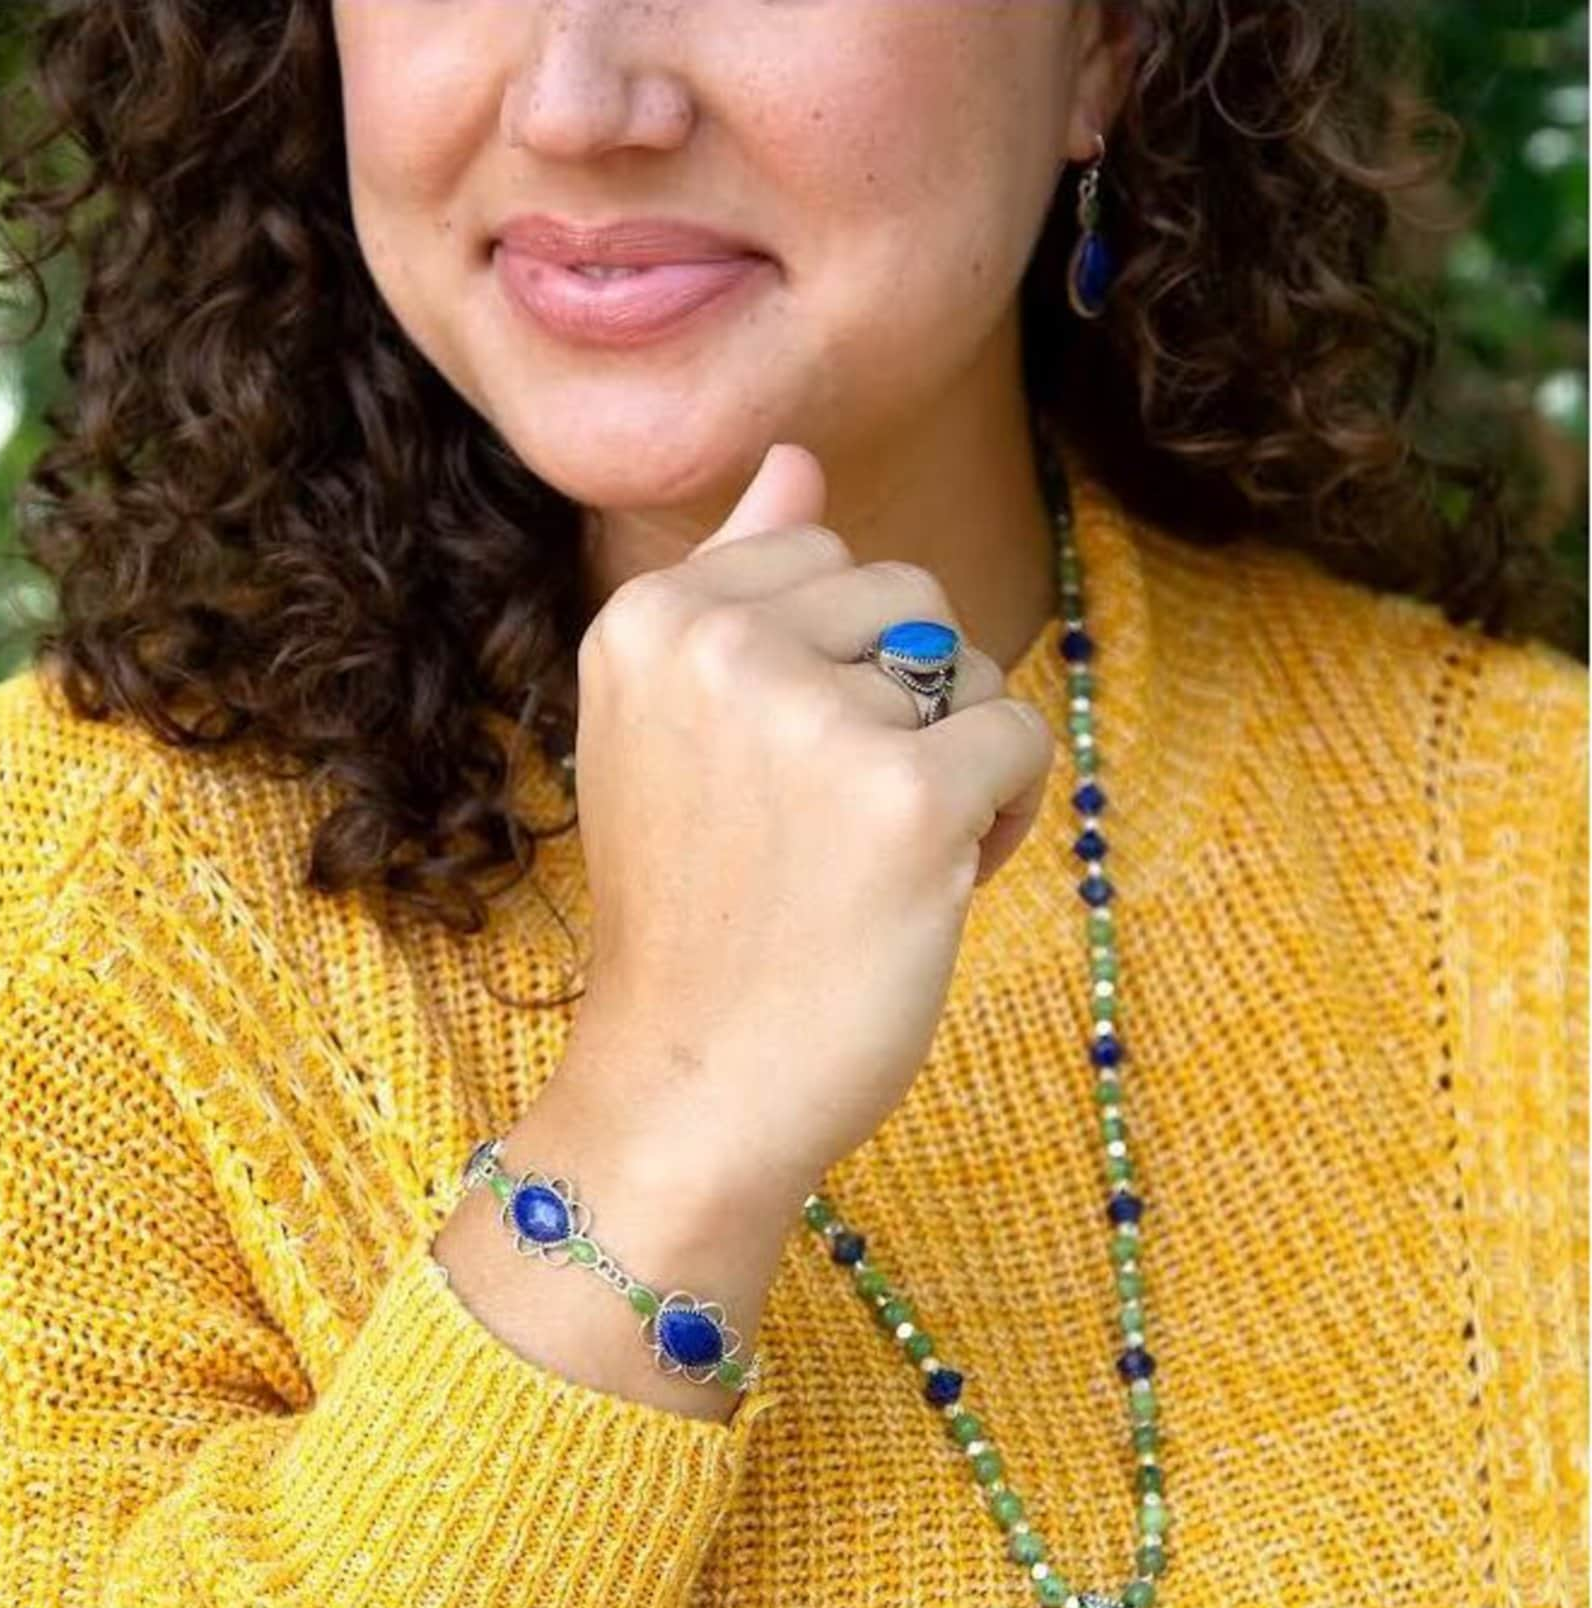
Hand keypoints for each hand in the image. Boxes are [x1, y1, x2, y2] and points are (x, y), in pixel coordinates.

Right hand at [560, 441, 1055, 1216]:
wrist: (686, 1090)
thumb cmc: (692, 924)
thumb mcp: (671, 733)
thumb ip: (736, 584)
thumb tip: (794, 455)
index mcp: (650, 618)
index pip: (820, 560)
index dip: (834, 672)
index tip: (776, 781)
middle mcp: (720, 642)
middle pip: (907, 598)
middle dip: (904, 705)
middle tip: (832, 831)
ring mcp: (812, 714)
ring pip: (970, 668)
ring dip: (955, 759)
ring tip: (878, 863)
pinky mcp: (905, 796)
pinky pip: (1019, 742)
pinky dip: (1003, 817)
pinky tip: (934, 888)